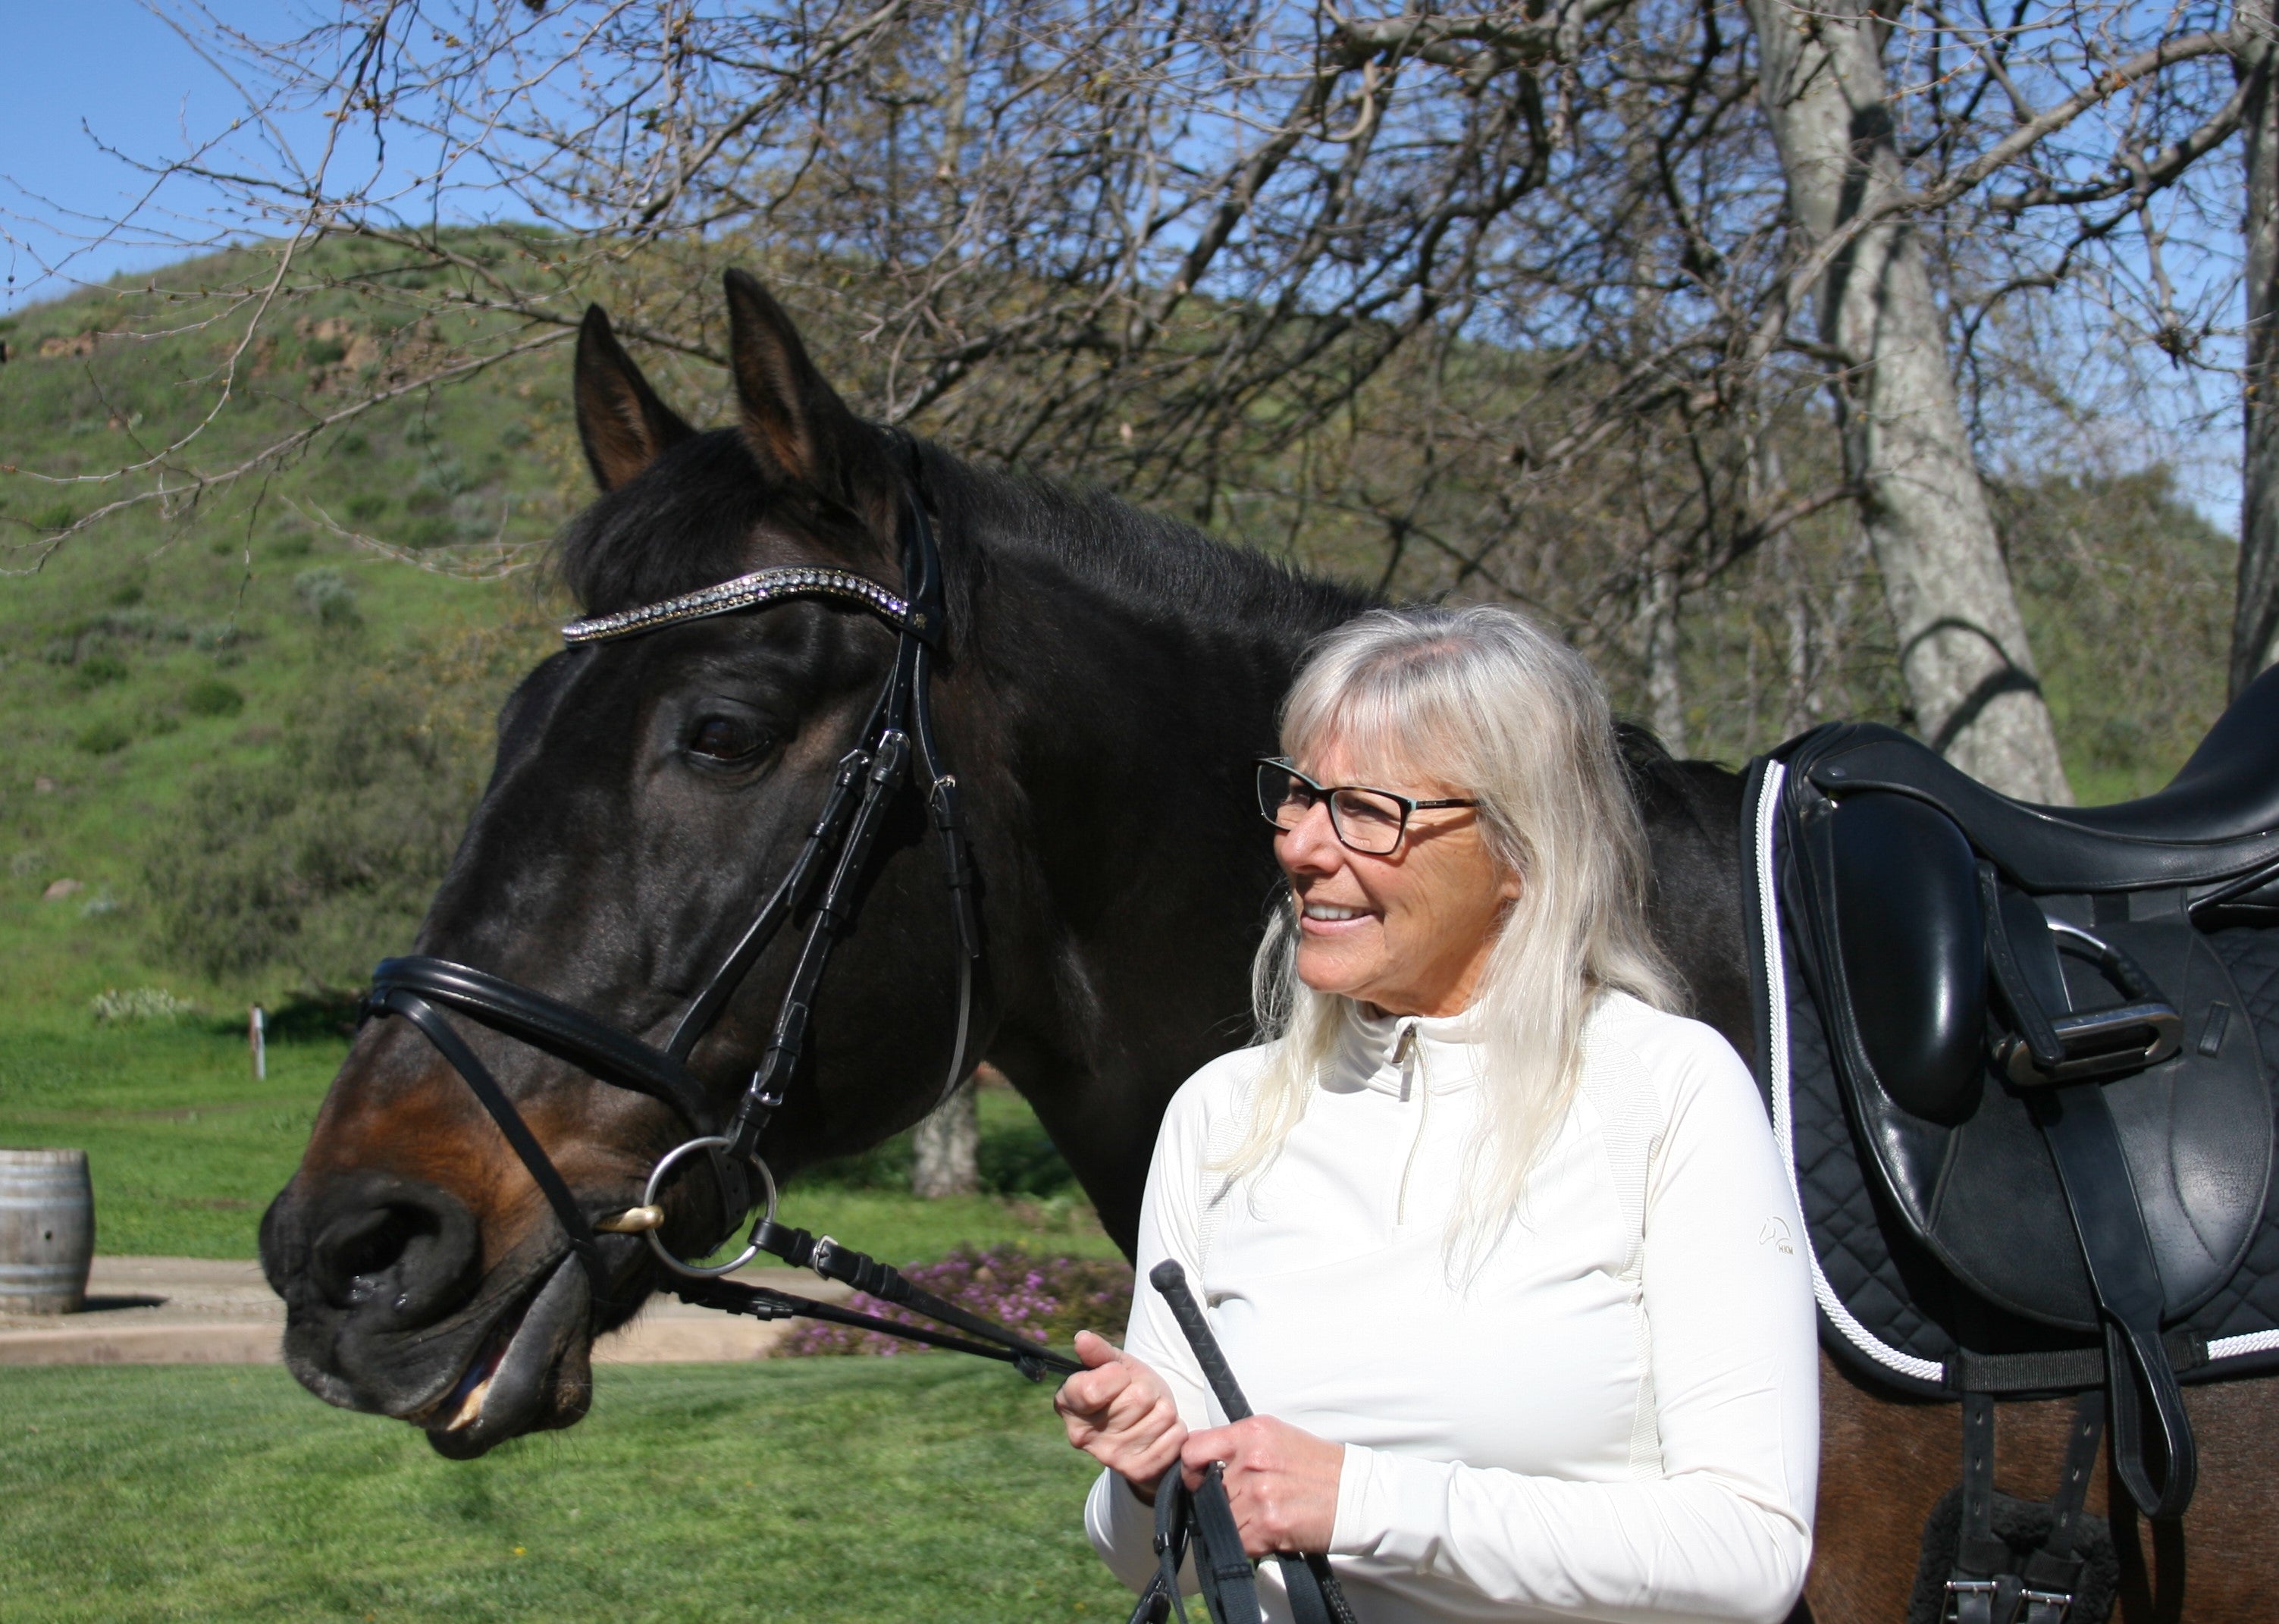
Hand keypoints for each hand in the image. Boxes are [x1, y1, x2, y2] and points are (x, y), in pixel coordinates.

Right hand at [1055, 1329, 1186, 1500]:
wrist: (1140, 1430)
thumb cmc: (1124, 1390)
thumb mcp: (1113, 1365)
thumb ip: (1099, 1352)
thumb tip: (1082, 1338)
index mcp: (1069, 1405)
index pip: (1093, 1389)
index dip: (1115, 1375)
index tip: (1118, 1375)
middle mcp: (1084, 1436)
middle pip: (1138, 1398)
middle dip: (1146, 1388)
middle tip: (1139, 1395)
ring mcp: (1112, 1457)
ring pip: (1161, 1415)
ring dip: (1163, 1407)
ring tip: (1150, 1412)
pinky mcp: (1139, 1471)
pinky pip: (1175, 1436)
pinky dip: (1175, 1428)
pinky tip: (1160, 1431)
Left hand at [1181, 1415, 1343, 1556]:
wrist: (1356, 1494)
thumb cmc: (1316, 1465)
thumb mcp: (1275, 1435)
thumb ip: (1234, 1442)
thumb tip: (1197, 1455)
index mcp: (1251, 1434)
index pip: (1193, 1449)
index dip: (1190, 1469)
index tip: (1199, 1479)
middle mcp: (1252, 1461)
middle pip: (1208, 1491)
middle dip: (1221, 1500)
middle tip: (1246, 1500)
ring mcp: (1259, 1495)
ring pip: (1221, 1519)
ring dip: (1237, 1523)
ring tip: (1264, 1513)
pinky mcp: (1268, 1526)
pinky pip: (1238, 1541)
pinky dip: (1250, 1542)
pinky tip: (1270, 1530)